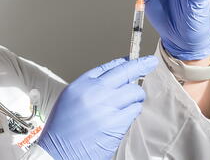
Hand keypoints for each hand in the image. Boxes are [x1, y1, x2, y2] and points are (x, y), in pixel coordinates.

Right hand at [37, 56, 157, 159]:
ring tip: (127, 104)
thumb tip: (113, 78)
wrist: (59, 152)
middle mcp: (94, 92)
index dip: (126, 61)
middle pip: (126, 72)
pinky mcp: (116, 123)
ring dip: (135, 97)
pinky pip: (134, 111)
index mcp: (81, 84)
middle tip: (150, 63)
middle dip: (142, 65)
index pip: (109, 66)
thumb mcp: (70, 98)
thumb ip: (90, 86)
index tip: (136, 58)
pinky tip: (123, 117)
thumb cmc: (62, 128)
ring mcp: (107, 107)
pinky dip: (133, 112)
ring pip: (134, 92)